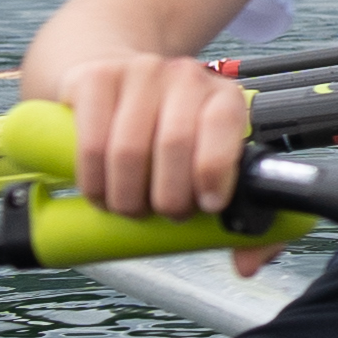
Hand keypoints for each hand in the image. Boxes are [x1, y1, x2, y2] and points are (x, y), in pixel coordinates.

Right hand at [58, 55, 285, 272]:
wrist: (118, 85)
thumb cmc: (170, 137)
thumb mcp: (211, 167)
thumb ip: (241, 221)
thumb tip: (247, 264)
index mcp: (224, 98)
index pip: (224, 127)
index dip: (215, 172)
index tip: (207, 206)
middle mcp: (185, 77)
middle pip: (175, 144)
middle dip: (168, 197)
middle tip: (162, 213)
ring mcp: (139, 73)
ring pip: (129, 150)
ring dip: (126, 196)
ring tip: (129, 208)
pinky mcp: (95, 79)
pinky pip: (91, 143)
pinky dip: (93, 181)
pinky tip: (99, 191)